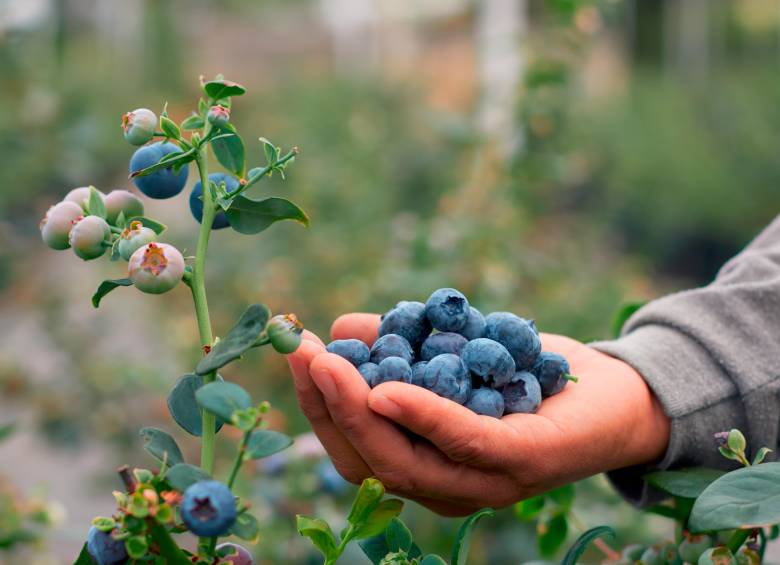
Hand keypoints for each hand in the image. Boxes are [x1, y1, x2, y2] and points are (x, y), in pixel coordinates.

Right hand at [287, 314, 669, 515]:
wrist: (613, 389)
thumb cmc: (525, 374)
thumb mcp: (452, 351)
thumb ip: (399, 345)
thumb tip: (344, 328)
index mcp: (427, 465)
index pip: (356, 448)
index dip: (318, 405)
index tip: (294, 352)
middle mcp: (448, 487)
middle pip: (369, 461)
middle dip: (327, 407)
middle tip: (301, 354)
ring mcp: (485, 483)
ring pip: (405, 461)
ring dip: (359, 411)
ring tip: (328, 365)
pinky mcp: (522, 464)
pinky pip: (462, 444)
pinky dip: (421, 416)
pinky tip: (387, 390)